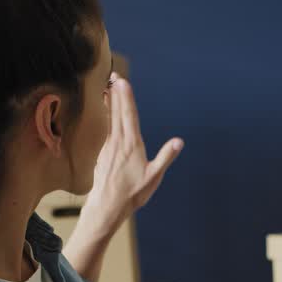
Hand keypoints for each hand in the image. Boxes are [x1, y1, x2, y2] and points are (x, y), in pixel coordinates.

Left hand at [82, 73, 182, 237]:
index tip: (123, 82)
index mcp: (132, 145)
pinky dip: (106, 116)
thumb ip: (166, 157)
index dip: (126, 98)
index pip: (129, 116)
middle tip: (114, 76)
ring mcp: (108, 146)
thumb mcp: (154, 176)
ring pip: (109, 119)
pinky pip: (105, 128)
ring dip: (110, 102)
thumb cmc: (133, 192)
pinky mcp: (103, 152)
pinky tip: (105, 112)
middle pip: (117, 112)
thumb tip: (178, 142)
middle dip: (117, 94)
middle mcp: (118, 142)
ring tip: (108, 88)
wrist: (108, 205)